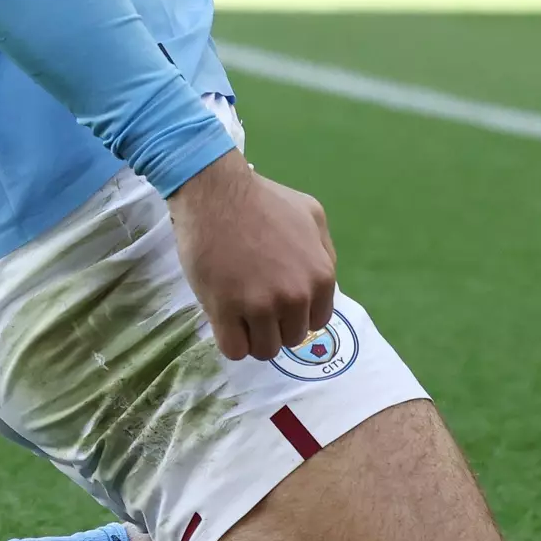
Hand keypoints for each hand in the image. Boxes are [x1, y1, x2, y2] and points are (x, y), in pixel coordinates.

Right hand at [169, 149, 335, 362]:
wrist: (215, 190)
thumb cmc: (262, 199)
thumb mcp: (312, 214)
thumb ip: (325, 252)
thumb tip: (322, 284)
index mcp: (320, 278)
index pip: (315, 323)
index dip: (294, 313)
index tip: (276, 299)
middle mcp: (295, 297)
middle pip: (289, 339)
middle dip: (274, 324)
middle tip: (253, 298)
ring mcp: (260, 306)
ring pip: (263, 349)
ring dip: (251, 335)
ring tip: (237, 309)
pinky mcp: (225, 310)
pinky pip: (233, 350)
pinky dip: (230, 340)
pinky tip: (223, 318)